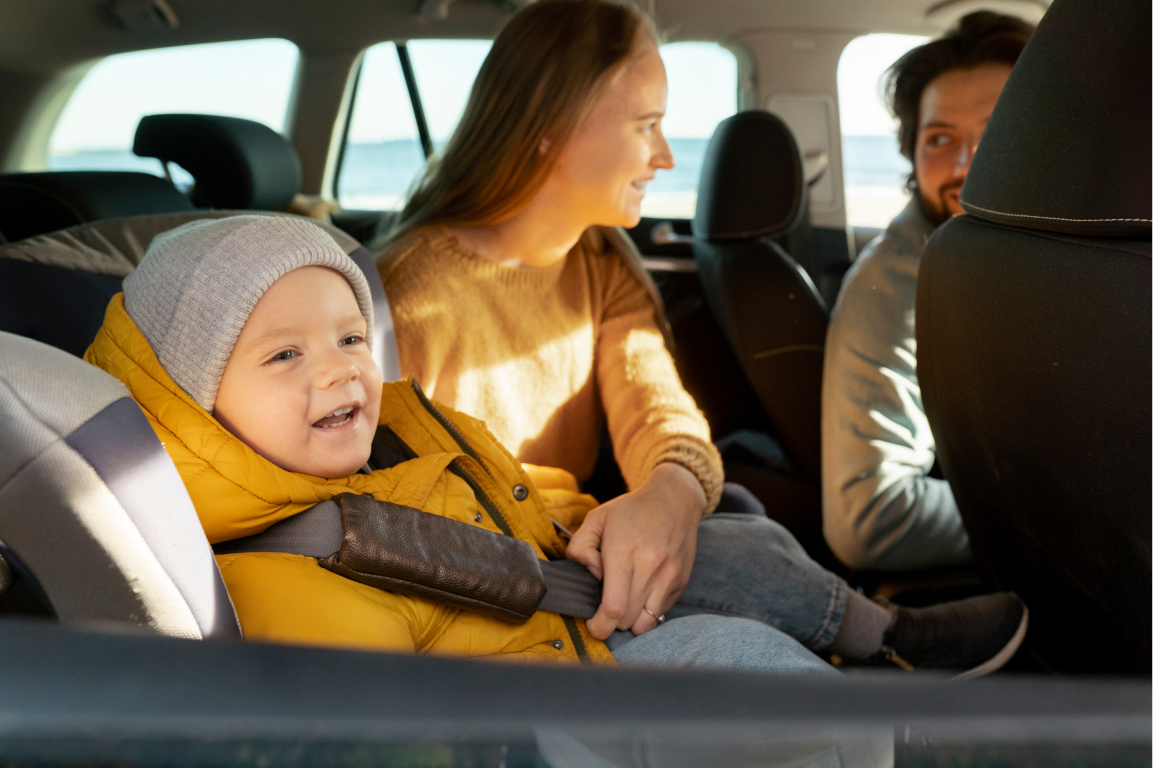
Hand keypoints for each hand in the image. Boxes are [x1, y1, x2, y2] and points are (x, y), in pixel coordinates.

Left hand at [565, 463, 705, 639]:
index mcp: (624, 553)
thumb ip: (579, 547)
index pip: (614, 608)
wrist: (675, 499)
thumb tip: (592, 576)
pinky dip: (647, 613)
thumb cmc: (631, 510)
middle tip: (604, 609)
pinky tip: (639, 595)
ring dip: (630, 623)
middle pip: (628, 620)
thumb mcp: (596, 518)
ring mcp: (669, 576)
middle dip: (611, 624)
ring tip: (623, 606)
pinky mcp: (681, 582)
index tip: (592, 624)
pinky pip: (661, 613)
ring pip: (646, 623)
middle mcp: (650, 567)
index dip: (599, 625)